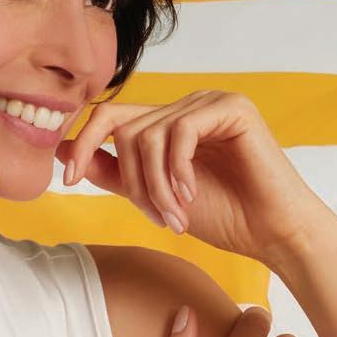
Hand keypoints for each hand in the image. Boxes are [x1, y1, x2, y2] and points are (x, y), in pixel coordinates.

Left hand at [57, 91, 332, 264]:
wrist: (273, 234)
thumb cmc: (223, 216)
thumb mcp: (152, 195)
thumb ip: (114, 172)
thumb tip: (63, 151)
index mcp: (169, 122)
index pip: (109, 117)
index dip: (83, 144)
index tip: (69, 181)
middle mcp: (188, 105)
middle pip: (126, 129)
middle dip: (133, 181)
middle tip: (157, 217)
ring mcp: (210, 102)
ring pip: (150, 135)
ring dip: (156, 185)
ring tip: (175, 216)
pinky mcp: (232, 108)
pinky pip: (180, 131)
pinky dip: (178, 170)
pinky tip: (191, 195)